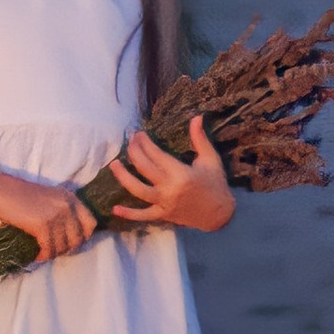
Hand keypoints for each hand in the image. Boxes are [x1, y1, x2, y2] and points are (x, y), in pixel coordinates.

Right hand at [0, 168, 96, 261]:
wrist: (0, 191)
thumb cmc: (21, 196)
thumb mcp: (50, 199)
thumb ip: (63, 212)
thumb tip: (72, 238)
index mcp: (71, 197)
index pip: (90, 223)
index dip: (83, 237)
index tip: (70, 243)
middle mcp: (67, 205)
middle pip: (78, 238)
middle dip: (67, 249)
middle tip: (54, 251)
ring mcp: (56, 215)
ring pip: (63, 246)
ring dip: (54, 254)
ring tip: (43, 253)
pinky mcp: (43, 225)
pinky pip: (49, 249)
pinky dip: (43, 256)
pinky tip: (36, 256)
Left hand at [102, 116, 232, 233]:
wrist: (219, 213)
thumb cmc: (215, 183)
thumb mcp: (210, 159)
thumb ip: (200, 138)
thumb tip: (196, 117)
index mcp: (181, 173)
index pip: (155, 154)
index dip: (144, 143)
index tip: (138, 133)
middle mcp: (170, 188)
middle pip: (144, 168)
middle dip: (134, 152)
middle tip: (129, 140)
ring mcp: (164, 204)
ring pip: (138, 190)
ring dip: (124, 177)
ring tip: (113, 164)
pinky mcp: (163, 215)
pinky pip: (143, 216)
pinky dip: (129, 214)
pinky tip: (115, 209)